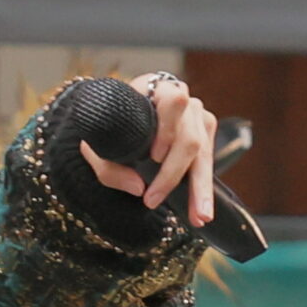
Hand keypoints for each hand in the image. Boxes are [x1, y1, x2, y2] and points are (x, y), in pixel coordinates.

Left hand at [79, 71, 216, 226]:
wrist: (122, 121)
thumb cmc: (109, 130)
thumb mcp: (97, 147)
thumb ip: (110, 168)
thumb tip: (139, 188)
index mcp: (153, 89)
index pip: (173, 102)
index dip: (167, 130)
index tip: (152, 156)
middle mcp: (181, 97)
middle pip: (189, 137)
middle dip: (174, 174)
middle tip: (156, 201)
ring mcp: (196, 114)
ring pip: (203, 152)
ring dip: (200, 187)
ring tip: (199, 217)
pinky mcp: (205, 131)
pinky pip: (208, 159)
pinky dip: (203, 187)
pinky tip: (201, 210)